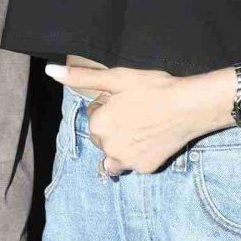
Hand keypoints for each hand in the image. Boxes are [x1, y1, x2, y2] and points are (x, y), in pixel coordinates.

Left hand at [46, 60, 224, 176]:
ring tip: (144, 129)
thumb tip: (50, 71)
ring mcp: (126, 160)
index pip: (95, 118)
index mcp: (98, 124)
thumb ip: (82, 77)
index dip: (110, 107)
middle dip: (115, 128)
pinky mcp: (143, 168)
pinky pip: (132, 164)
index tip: (128, 101)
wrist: (190, 107)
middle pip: (103, 138)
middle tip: (138, 113)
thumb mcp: (117, 78)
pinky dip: (138, 155)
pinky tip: (152, 140)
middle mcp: (107, 147)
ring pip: (115, 155)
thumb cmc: (154, 88)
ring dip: (123, 145)